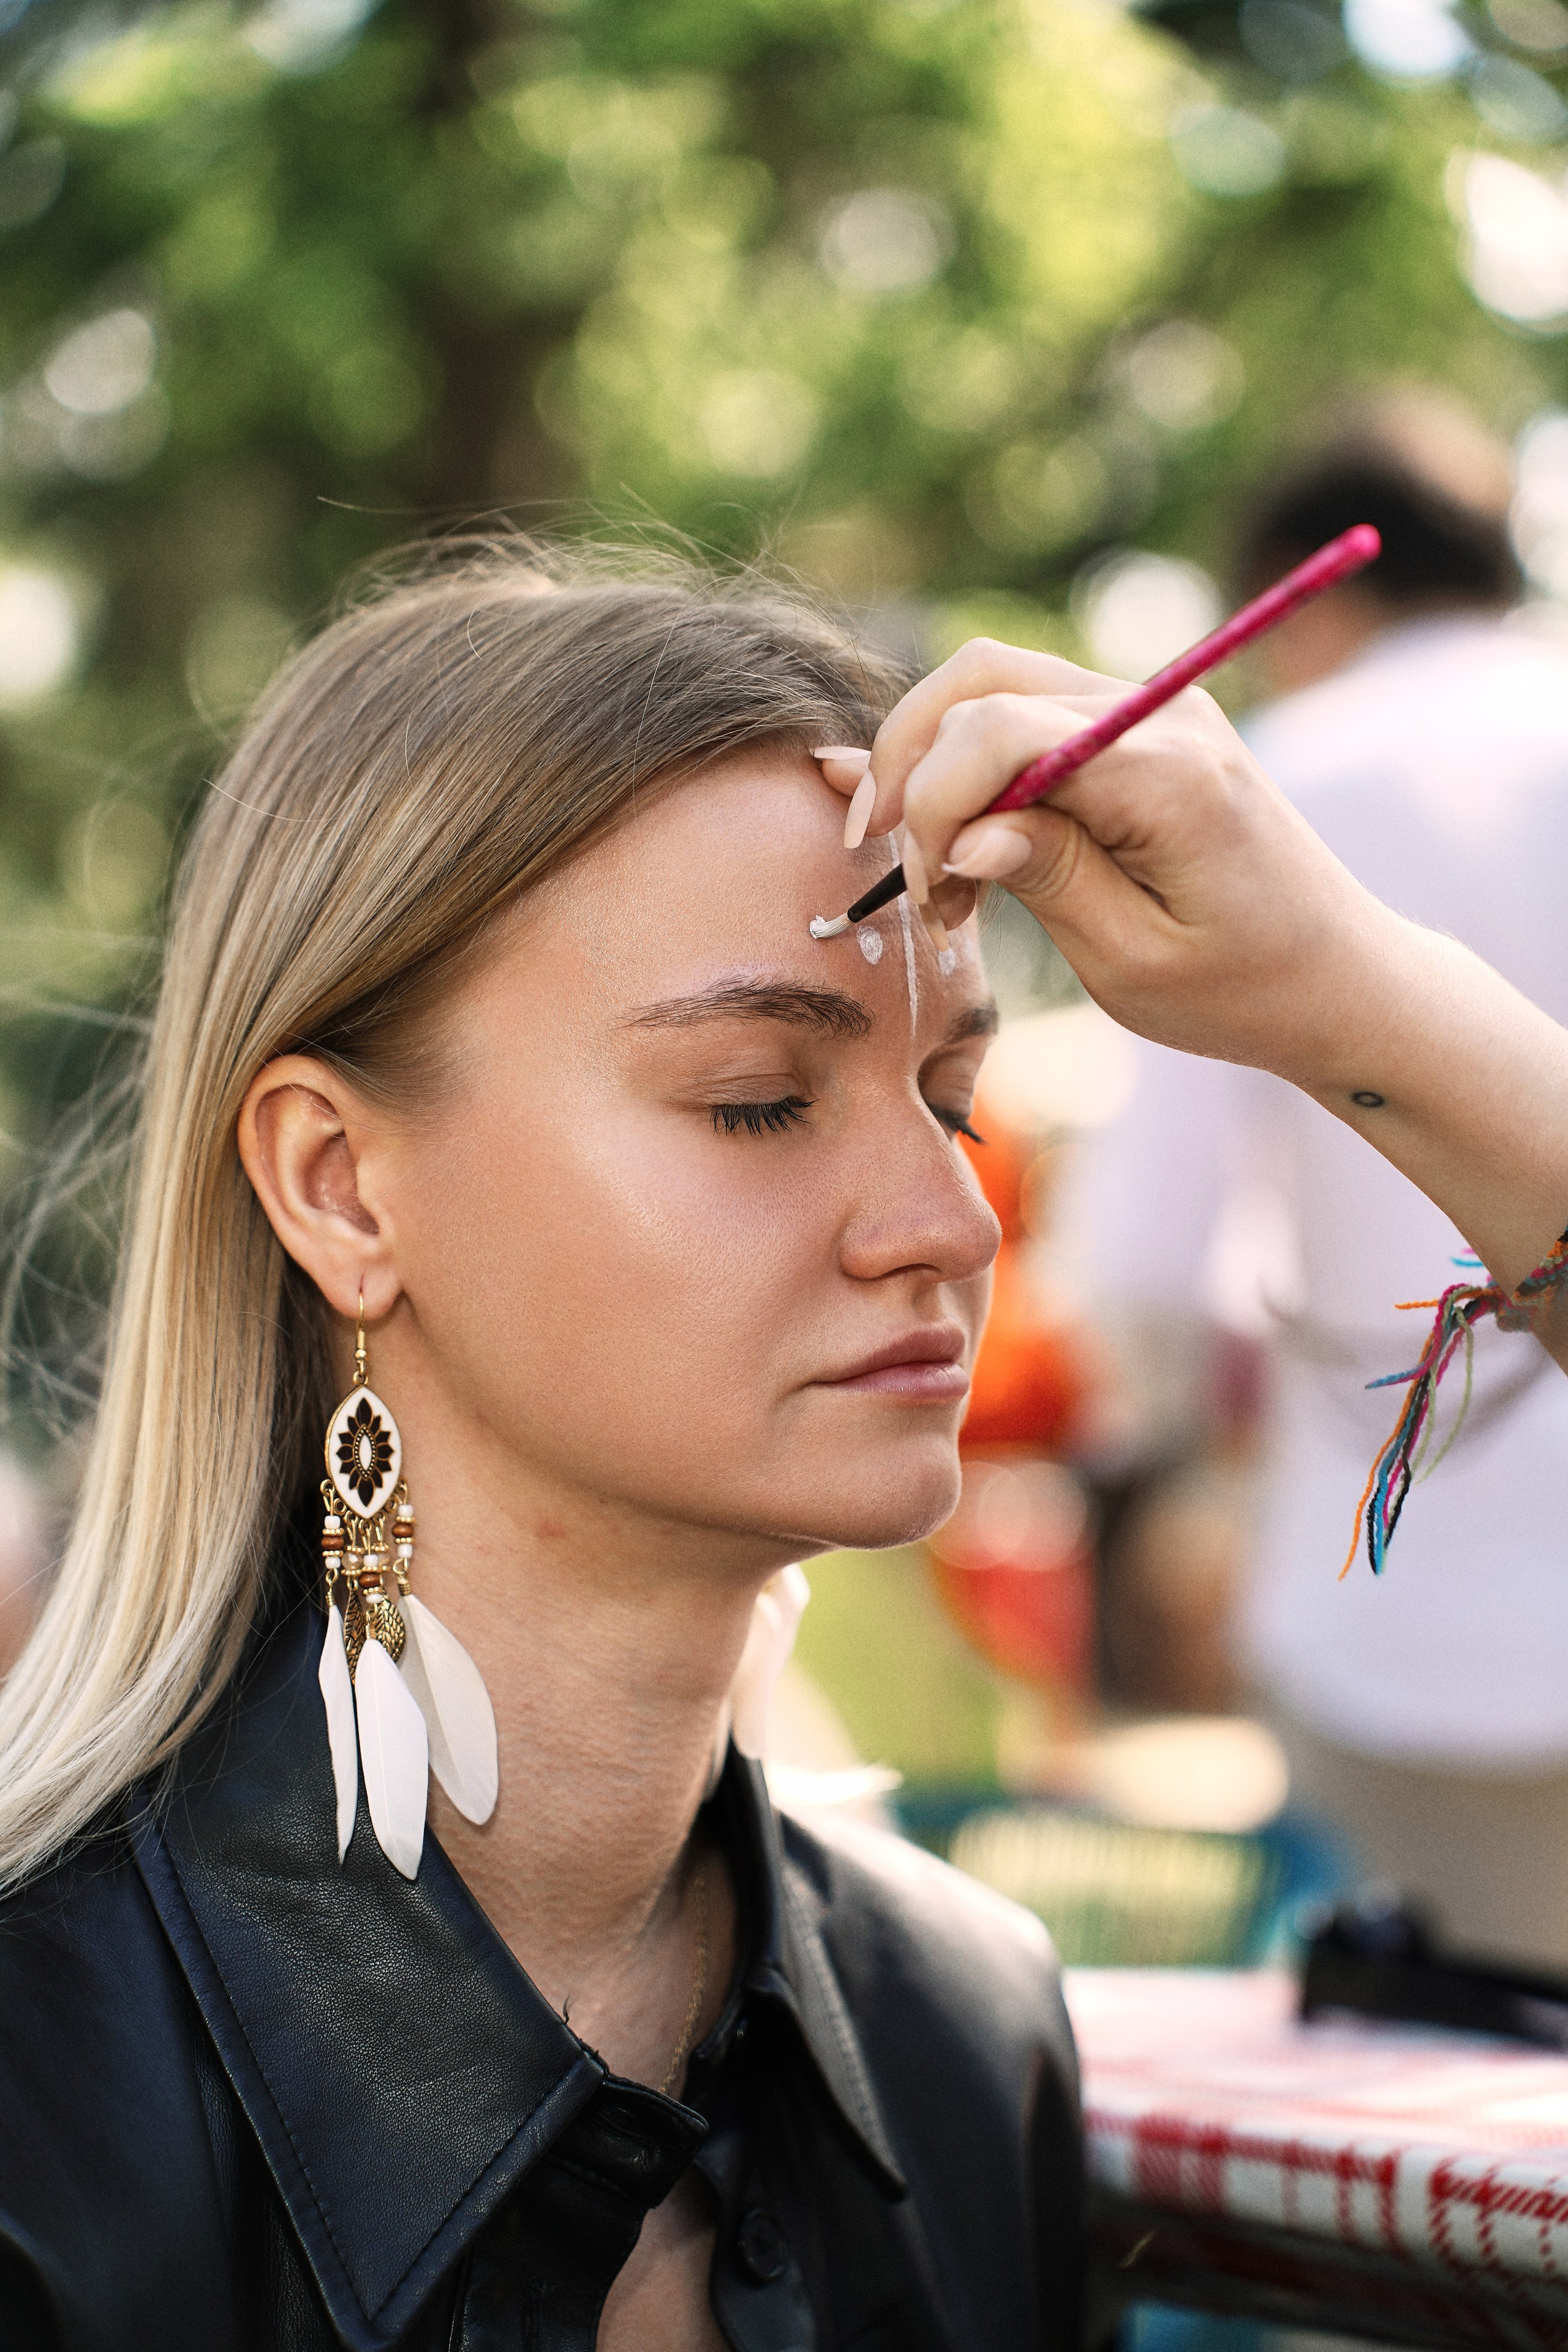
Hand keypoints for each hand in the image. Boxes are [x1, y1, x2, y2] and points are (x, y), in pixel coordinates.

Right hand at [818, 639, 1567, 1309]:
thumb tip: (965, 838)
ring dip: (936, 763)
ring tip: (932, 868)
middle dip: (913, 770)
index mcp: (1165, 771)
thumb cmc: (1244, 990)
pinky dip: (974, 763)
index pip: (996, 733)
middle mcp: (1160, 711)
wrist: (1341, 979)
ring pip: (994, 683)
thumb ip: (1049, 881)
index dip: (931, 807)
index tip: (931, 899)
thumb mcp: (1134, 964)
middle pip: (980, 681)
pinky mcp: (1142, 725)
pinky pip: (1029, 710)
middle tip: (900, 872)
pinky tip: (962, 843)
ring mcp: (1154, 706)